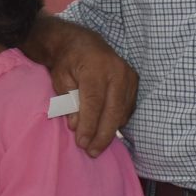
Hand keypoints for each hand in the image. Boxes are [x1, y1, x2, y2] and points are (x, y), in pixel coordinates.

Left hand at [37, 24, 138, 156]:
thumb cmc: (68, 62)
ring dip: (109, 131)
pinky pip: (128, 108)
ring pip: (122, 112)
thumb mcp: (60, 79)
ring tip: (96, 146)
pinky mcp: (135, 82)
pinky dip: (117, 121)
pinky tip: (106, 130)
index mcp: (96, 67)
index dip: (89, 125)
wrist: (83, 43)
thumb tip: (76, 126)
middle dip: (102, 135)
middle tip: (91, 152)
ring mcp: (129, 76)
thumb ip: (68, 101)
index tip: (82, 143)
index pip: (94, 102)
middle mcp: (117, 71)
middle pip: (113, 111)